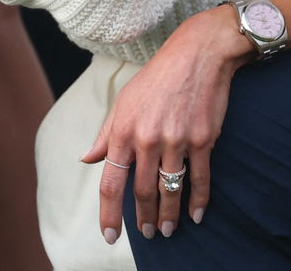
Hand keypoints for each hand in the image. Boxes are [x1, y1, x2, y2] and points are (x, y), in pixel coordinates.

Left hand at [81, 8, 253, 243]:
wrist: (198, 53)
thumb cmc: (157, 77)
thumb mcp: (124, 101)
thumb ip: (105, 134)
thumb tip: (87, 159)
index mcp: (123, 131)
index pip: (111, 184)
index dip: (109, 215)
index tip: (110, 237)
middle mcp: (148, 139)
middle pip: (141, 192)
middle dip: (144, 218)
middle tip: (148, 233)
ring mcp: (177, 140)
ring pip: (169, 189)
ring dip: (168, 214)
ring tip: (168, 230)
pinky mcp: (203, 138)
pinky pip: (200, 177)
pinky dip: (198, 200)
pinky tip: (196, 214)